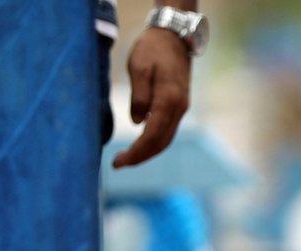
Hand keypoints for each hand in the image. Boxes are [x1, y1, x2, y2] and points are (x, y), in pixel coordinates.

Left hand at [112, 28, 190, 167]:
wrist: (173, 37)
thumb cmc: (152, 49)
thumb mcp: (139, 68)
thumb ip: (139, 96)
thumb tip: (137, 122)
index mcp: (169, 100)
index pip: (152, 136)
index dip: (136, 152)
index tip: (118, 162)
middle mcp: (179, 108)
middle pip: (161, 143)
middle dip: (140, 157)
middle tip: (118, 164)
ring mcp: (181, 108)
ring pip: (166, 139)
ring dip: (147, 152)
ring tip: (127, 158)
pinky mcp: (179, 106)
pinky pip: (167, 131)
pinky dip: (154, 142)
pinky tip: (140, 145)